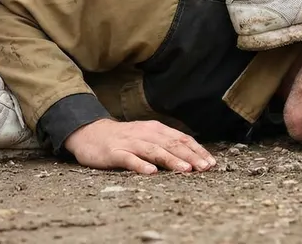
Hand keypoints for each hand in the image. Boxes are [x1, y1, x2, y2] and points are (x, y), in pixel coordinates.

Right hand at [64, 119, 217, 174]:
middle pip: (171, 144)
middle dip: (190, 156)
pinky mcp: (115, 152)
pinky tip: (151, 172)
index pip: (180, 138)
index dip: (196, 150)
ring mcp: (130, 142)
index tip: (211, 162)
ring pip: (154, 151)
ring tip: (186, 169)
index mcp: (155, 129)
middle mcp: (145, 133)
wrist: (90, 133)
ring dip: (171, 160)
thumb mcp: (147, 137)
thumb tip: (190, 155)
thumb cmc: (124, 138)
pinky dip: (141, 165)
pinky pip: (129, 159)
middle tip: (206, 167)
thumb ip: (165, 144)